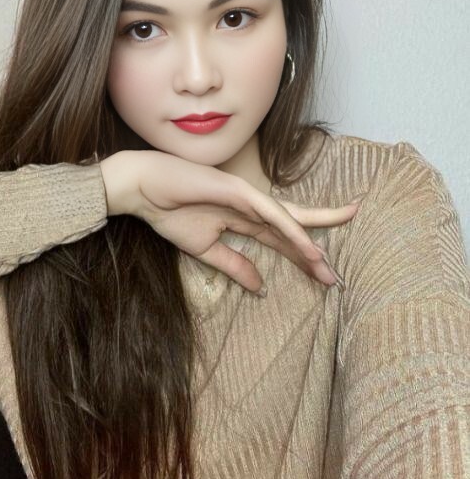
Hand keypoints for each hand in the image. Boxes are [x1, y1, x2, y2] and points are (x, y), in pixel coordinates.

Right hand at [100, 150, 357, 293]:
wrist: (143, 190)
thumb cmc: (170, 212)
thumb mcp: (206, 250)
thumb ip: (235, 266)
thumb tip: (260, 288)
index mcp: (245, 220)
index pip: (281, 240)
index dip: (301, 258)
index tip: (321, 279)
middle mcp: (252, 208)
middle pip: (293, 228)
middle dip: (314, 251)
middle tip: (334, 278)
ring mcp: (247, 197)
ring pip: (288, 220)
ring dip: (309, 244)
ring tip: (328, 269)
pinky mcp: (239, 191)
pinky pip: (271, 214)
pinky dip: (291, 230)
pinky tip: (309, 248)